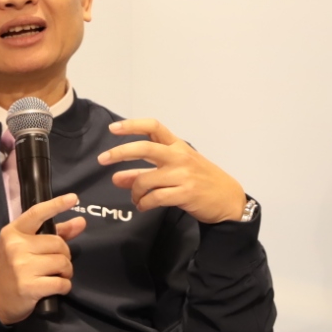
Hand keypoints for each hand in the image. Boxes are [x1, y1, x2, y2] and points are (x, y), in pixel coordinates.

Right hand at [0, 192, 86, 323]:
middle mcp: (16, 246)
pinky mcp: (29, 286)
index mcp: (13, 232)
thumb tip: (80, 222)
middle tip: (57, 264)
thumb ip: (54, 233)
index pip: (36, 213)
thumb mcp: (26, 247)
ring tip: (56, 275)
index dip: (56, 204)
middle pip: (58, 243)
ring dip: (66, 271)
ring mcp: (22, 267)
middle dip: (64, 255)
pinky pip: (61, 283)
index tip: (73, 198)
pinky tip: (55, 287)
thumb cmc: (13, 269)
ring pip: (62, 262)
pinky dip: (64, 286)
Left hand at [98, 119, 246, 223]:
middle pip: (145, 148)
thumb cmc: (201, 181)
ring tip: (136, 198)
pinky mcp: (185, 193)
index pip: (154, 127)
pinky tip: (143, 206)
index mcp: (177, 146)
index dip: (132, 125)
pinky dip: (144, 203)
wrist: (228, 199)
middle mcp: (179, 156)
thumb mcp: (176, 171)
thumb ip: (145, 172)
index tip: (113, 128)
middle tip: (103, 159)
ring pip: (145, 180)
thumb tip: (116, 178)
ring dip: (134, 191)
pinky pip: (155, 198)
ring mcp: (183, 175)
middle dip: (120, 152)